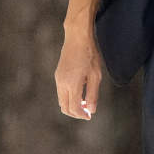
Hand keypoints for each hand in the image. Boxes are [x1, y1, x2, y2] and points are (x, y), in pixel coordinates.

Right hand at [56, 0, 103, 119]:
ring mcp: (58, 79)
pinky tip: (80, 93)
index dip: (82, 115)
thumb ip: (92, 95)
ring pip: (62, 101)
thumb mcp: (96, 76)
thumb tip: (91, 110)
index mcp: (72, 84)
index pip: (74, 108)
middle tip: (87, 112)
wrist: (77, 38)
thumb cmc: (89, 55)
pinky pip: (61, 92)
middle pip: (65, 107)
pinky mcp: (58, 75)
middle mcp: (62, 83)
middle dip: (76, 113)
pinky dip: (69, 98)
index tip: (90, 116)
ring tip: (85, 102)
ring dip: (72, 106)